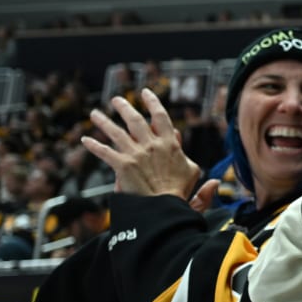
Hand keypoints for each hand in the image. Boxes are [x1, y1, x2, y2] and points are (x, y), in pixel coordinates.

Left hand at [84, 90, 207, 201]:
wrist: (163, 208)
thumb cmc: (179, 197)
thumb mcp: (195, 184)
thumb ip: (204, 182)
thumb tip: (216, 182)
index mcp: (170, 145)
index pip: (161, 117)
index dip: (153, 103)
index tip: (146, 93)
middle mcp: (152, 145)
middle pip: (135, 120)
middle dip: (124, 107)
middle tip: (117, 100)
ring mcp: (136, 154)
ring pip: (116, 132)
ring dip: (104, 121)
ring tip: (95, 113)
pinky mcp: (122, 165)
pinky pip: (105, 152)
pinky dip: (94, 146)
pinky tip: (85, 140)